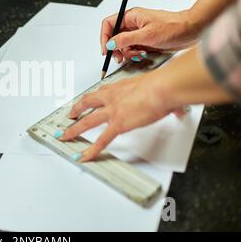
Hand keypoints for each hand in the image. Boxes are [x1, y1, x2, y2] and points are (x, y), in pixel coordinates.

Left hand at [59, 73, 183, 161]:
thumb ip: (165, 102)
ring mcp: (112, 111)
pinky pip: (101, 140)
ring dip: (74, 130)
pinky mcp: (118, 124)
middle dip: (75, 110)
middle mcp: (111, 98)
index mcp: (118, 87)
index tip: (86, 102)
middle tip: (69, 116)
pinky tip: (84, 156)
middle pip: (86, 104)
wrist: (161, 88)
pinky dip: (92, 150)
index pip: (100, 93)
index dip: (91, 99)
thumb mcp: (160, 90)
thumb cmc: (162, 85)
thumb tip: (177, 109)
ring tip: (64, 137)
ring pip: (87, 122)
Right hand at [100, 8, 200, 62]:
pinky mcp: (145, 40)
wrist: (192, 31)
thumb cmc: (174, 27)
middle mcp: (133, 23)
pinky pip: (132, 49)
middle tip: (118, 58)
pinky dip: (134, 54)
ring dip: (126, 53)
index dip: (104, 37)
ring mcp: (138, 32)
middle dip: (115, 48)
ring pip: (123, 45)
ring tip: (136, 56)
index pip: (108, 24)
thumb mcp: (147, 35)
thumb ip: (125, 40)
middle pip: (114, 36)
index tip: (106, 50)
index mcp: (131, 16)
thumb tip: (110, 44)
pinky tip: (142, 55)